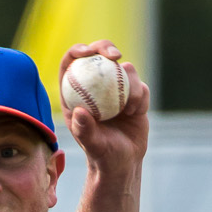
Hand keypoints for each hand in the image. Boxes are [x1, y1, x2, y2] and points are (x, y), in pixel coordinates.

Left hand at [57, 40, 149, 180]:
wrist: (123, 163)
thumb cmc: (102, 156)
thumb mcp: (93, 145)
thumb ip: (85, 130)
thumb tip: (80, 111)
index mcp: (76, 94)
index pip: (71, 64)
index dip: (77, 51)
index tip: (87, 52)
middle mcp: (95, 88)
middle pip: (98, 55)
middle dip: (105, 47)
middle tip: (115, 56)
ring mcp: (116, 90)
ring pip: (124, 69)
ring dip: (130, 83)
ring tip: (129, 109)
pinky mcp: (134, 95)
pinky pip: (140, 86)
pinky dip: (140, 97)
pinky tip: (136, 113)